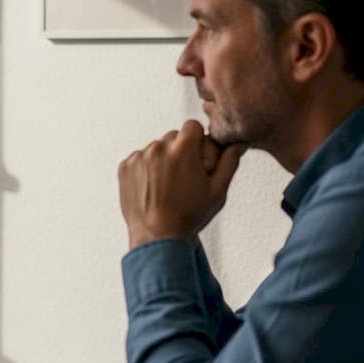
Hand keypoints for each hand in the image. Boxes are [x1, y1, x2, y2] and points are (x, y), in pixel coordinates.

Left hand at [118, 120, 244, 248]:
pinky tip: (154, 188)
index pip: (193, 126)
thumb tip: (238, 143)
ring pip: (157, 148)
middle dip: (182, 151)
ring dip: (164, 160)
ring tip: (168, 186)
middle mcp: (157, 148)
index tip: (199, 162)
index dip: (200, 143)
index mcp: (182, 149)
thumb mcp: (218, 189)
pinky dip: (147, 168)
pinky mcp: (124, 166)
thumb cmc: (189, 215)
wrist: (157, 236)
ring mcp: (138, 157)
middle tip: (186, 177)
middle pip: (174, 136)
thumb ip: (229, 161)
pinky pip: (140, 158)